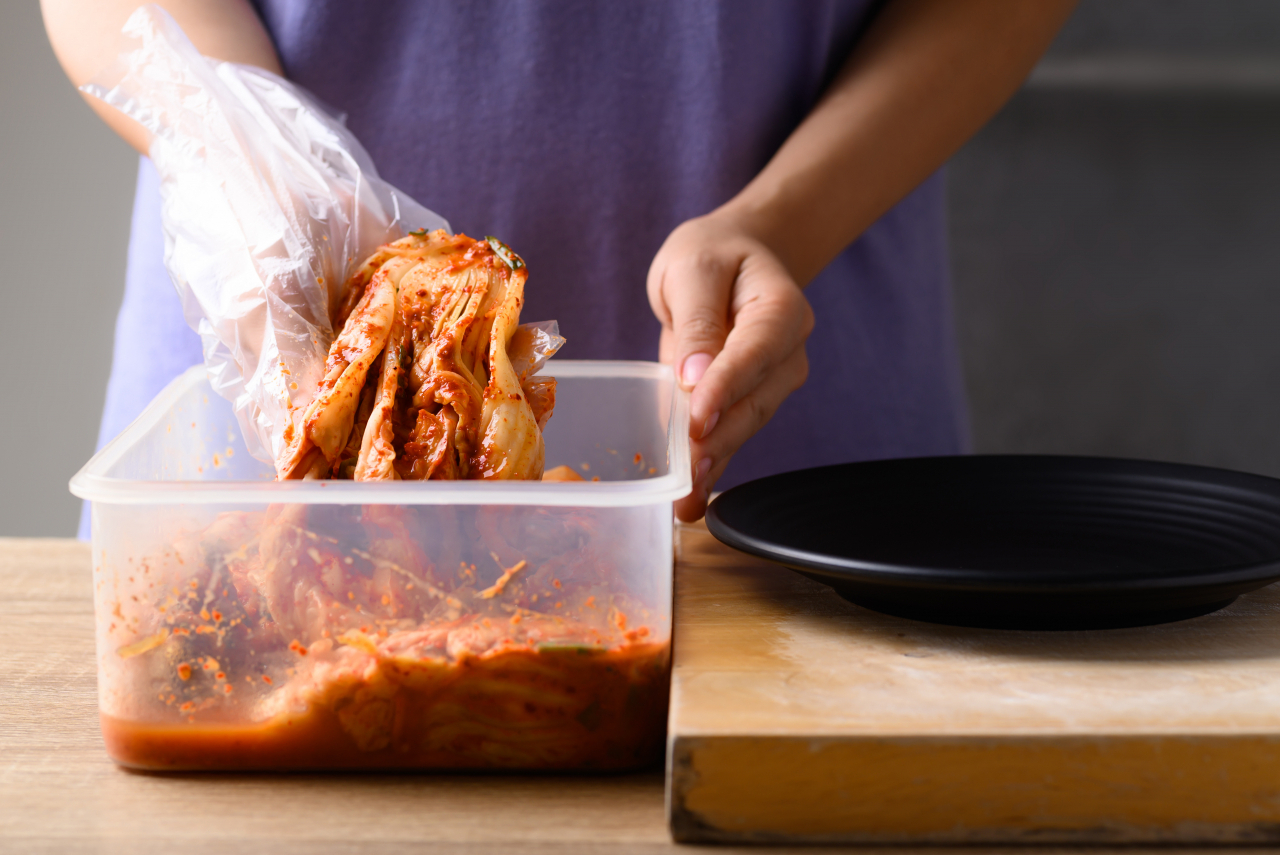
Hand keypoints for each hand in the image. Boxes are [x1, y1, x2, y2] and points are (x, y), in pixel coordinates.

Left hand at [647, 212, 813, 521]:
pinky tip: (689, 500)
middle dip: (719, 440)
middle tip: (686, 475)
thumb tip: (694, 379)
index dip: (726, 389)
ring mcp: (773, 381)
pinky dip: (709, 466)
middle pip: (754, 401)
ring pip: (744, 426)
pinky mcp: (749, 401)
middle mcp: (788, 351)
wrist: (734, 258)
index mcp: (782, 309)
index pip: (756, 353)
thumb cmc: (713, 257)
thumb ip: (696, 322)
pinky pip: (730, 434)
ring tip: (684, 501)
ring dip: (714, 463)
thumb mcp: (693, 270)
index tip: (696, 420)